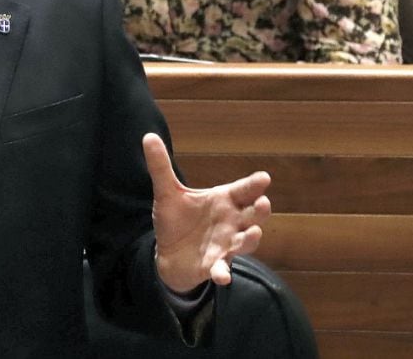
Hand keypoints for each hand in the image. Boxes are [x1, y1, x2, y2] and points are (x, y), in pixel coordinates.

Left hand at [143, 133, 270, 292]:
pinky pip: (222, 269)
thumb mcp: (167, 192)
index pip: (243, 190)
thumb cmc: (176, 219)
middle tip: (264, 203)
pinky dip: (223, 273)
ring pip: (245, 242)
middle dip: (260, 210)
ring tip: (254, 233)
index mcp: (224, 201)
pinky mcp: (215, 265)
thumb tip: (147, 136)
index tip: (264, 178)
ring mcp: (226, 245)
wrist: (169, 253)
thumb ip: (160, 166)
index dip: (254, 185)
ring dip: (250, 239)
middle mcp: (231, 222)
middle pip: (252, 215)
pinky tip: (222, 277)